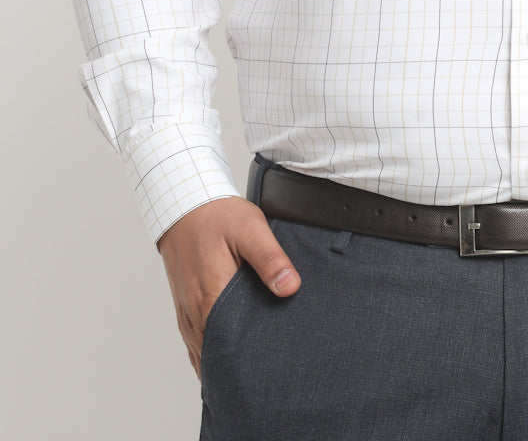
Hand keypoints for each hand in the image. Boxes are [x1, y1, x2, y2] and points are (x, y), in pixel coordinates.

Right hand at [156, 196, 300, 380]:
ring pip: (203, 351)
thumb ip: (270, 259)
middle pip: (217, 353)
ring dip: (222, 362)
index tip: (269, 367)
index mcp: (211, 296)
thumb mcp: (250, 229)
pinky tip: (223, 360)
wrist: (185, 204)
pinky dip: (208, 354)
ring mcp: (186, 312)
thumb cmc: (216, 216)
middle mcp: (194, 311)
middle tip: (264, 374)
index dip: (249, 359)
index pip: (231, 344)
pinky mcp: (184, 307)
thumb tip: (290, 287)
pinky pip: (194, 342)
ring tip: (246, 375)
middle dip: (238, 366)